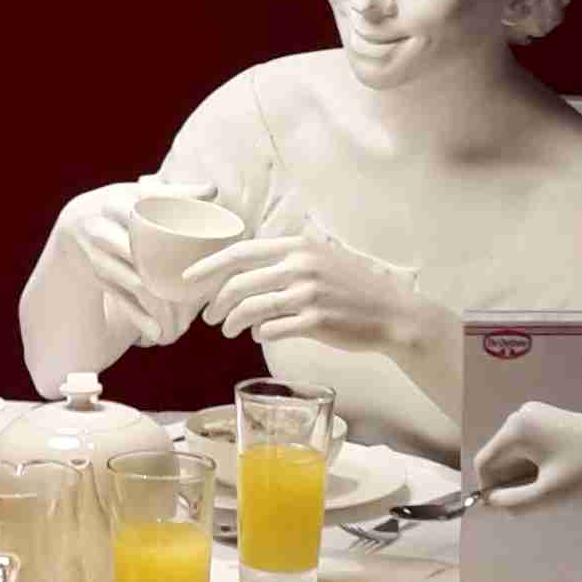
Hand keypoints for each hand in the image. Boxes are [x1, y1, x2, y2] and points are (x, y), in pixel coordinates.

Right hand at [63, 176, 216, 345]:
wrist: (73, 224)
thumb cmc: (119, 208)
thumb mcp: (139, 194)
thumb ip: (174, 193)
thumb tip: (212, 190)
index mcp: (118, 203)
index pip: (149, 216)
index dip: (176, 231)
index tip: (206, 249)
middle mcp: (104, 229)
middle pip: (144, 255)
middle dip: (172, 277)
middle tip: (201, 295)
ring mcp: (99, 255)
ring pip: (134, 282)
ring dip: (158, 306)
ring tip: (181, 324)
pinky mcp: (98, 276)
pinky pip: (120, 299)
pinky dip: (138, 317)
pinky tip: (156, 332)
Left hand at [187, 232, 419, 354]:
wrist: (392, 313)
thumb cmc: (352, 288)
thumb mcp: (320, 260)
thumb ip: (285, 261)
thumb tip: (243, 273)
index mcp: (298, 246)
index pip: (240, 252)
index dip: (209, 267)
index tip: (189, 281)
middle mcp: (300, 266)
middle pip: (238, 283)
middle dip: (215, 302)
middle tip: (207, 317)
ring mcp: (308, 293)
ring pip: (250, 308)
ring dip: (232, 322)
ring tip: (227, 330)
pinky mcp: (315, 321)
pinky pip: (272, 329)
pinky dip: (259, 333)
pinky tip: (259, 335)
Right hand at [471, 401, 581, 508]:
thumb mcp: (549, 494)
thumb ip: (514, 503)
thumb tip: (489, 503)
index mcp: (516, 429)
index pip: (485, 462)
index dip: (489, 488)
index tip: (508, 507)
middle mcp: (520, 415)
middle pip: (499, 455)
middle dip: (510, 480)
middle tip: (536, 497)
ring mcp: (535, 413)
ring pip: (514, 452)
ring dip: (523, 473)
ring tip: (549, 486)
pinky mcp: (548, 417)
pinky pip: (527, 444)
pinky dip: (534, 462)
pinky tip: (555, 473)